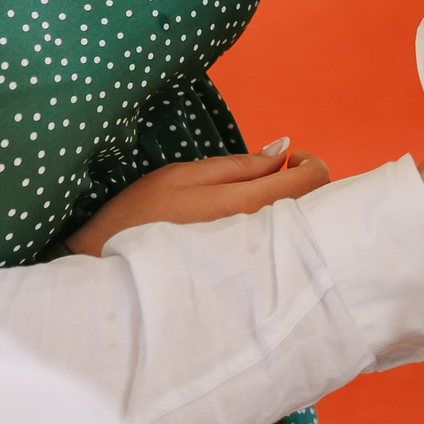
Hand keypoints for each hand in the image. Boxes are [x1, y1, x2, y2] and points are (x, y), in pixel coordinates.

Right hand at [65, 140, 328, 255]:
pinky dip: (278, 231)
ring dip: (291, 208)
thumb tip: (284, 148)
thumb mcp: (186, 175)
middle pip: (315, 205)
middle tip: (273, 176)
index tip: (289, 158)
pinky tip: (248, 226)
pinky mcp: (246, 275)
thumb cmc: (141, 216)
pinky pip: (280, 248)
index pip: (314, 180)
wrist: (108, 273)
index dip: (310, 163)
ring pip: (299, 228)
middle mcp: (263, 235)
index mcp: (252, 203)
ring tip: (256, 201)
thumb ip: (241, 164)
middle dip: (303, 186)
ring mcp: (257, 259)